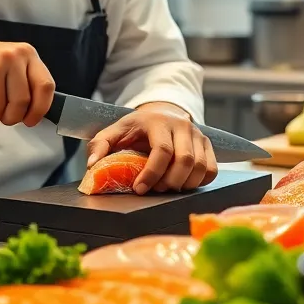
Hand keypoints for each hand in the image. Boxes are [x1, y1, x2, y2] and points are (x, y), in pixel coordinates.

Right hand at [0, 37, 55, 125]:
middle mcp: (12, 56)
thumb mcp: (9, 65)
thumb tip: (37, 112)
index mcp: (26, 53)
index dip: (40, 109)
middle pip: (22, 102)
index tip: (31, 120)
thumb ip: (26, 83)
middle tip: (2, 115)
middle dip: (11, 117)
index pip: (46, 86)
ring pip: (0, 109)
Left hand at [86, 102, 217, 193]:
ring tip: (167, 187)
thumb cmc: (135, 129)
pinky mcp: (208, 145)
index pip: (162, 151)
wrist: (160, 114)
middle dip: (170, 182)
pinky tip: (182, 184)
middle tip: (156, 189)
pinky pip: (211, 170)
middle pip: (186, 160)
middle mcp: (182, 126)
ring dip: (184, 184)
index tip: (140, 189)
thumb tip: (92, 165)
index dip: (152, 173)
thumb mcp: (114, 132)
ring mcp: (198, 135)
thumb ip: (100, 145)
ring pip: (201, 167)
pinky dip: (199, 182)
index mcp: (158, 122)